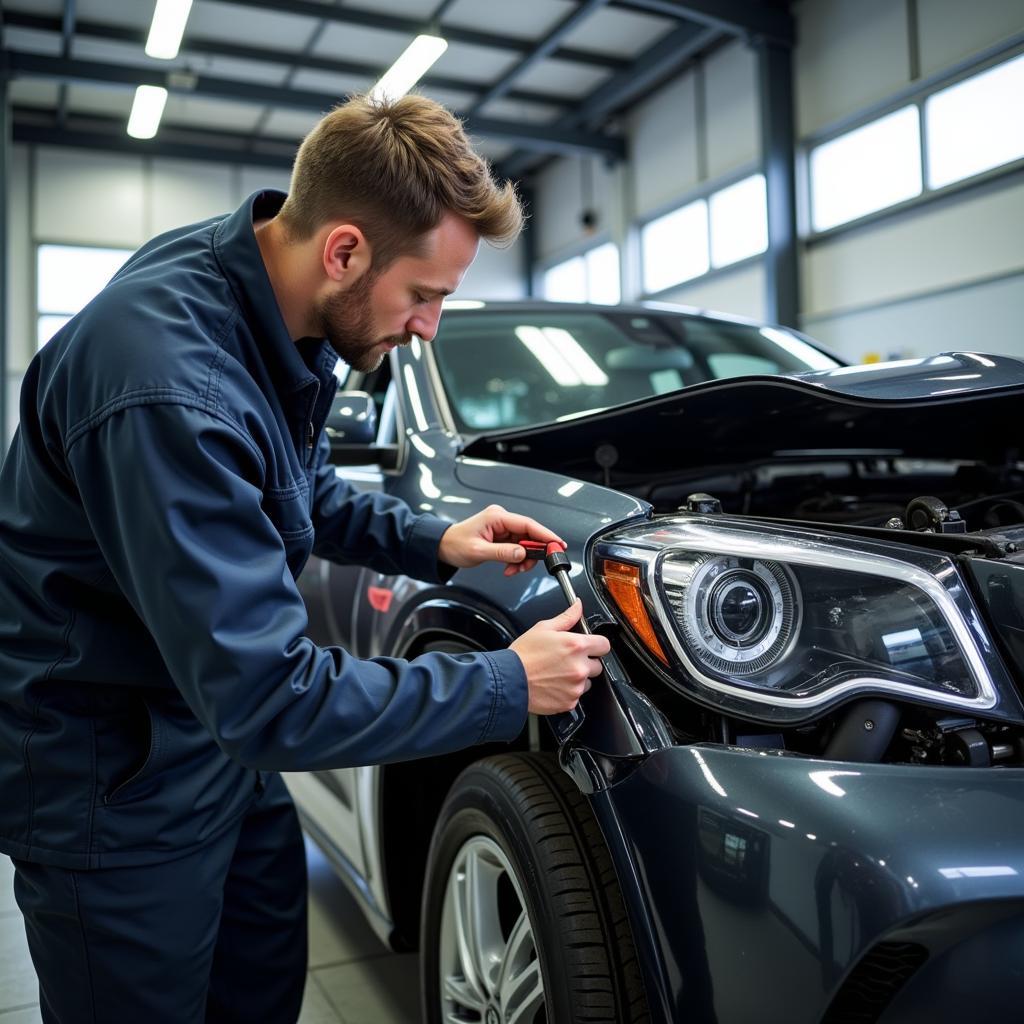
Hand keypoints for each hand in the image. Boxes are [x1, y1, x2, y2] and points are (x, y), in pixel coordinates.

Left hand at [438, 504, 565, 576]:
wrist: (442, 546)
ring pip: (525, 543)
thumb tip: (521, 554)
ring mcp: (502, 528)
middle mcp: (501, 520)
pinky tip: (510, 567)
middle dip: (532, 553)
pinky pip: (517, 548)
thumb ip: (502, 553)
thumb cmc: (455, 544)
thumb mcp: (478, 551)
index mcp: (497, 517)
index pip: (528, 524)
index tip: (557, 544)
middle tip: (529, 566)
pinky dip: (517, 559)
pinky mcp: (502, 536)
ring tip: (513, 570)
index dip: (545, 534)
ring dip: (523, 559)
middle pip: (529, 534)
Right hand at [509, 600, 609, 714]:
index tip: (590, 647)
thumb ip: (566, 617)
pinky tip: (553, 685)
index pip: (604, 645)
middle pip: (597, 665)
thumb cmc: (523, 655)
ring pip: (587, 682)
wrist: (509, 680)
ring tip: (557, 674)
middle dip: (585, 662)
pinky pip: (576, 696)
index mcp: (576, 646)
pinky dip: (568, 692)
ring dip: (577, 679)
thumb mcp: (543, 628)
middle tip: (566, 661)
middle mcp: (580, 667)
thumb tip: (578, 606)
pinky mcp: (570, 702)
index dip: (597, 645)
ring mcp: (576, 686)